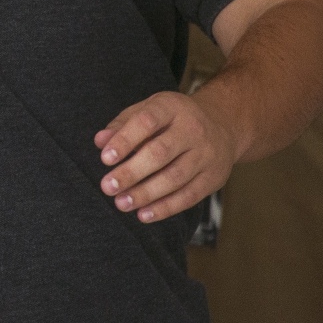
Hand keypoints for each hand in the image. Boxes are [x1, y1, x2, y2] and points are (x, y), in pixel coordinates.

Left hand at [95, 90, 238, 222]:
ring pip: (175, 177)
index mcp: (171, 107)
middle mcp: (192, 130)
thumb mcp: (148, 110)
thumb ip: (122, 125)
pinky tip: (144, 214)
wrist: (222, 125)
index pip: (146, 122)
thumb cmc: (171, 120)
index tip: (105, 158)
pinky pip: (189, 196)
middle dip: (131, 172)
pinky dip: (165, 207)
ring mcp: (206, 154)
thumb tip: (100, 142)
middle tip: (107, 187)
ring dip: (145, 194)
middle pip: (160, 153)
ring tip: (121, 203)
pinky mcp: (214, 177)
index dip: (125, 140)